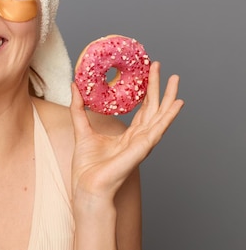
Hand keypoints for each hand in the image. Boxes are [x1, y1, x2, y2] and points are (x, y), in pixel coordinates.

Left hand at [69, 61, 183, 200]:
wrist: (88, 186)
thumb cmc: (87, 166)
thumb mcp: (81, 129)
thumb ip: (79, 108)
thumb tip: (74, 86)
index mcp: (129, 135)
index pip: (142, 109)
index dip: (145, 90)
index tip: (146, 71)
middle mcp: (140, 138)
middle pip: (153, 108)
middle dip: (157, 87)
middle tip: (158, 65)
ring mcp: (143, 143)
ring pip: (160, 115)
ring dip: (168, 96)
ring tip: (175, 78)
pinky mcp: (143, 147)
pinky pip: (158, 129)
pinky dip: (169, 115)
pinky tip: (177, 103)